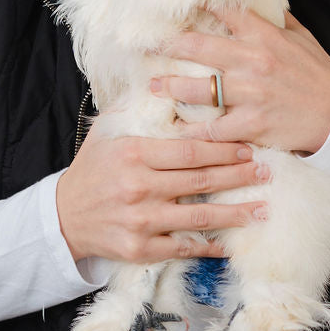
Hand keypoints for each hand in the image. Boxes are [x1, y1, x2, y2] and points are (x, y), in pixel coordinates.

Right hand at [55, 117, 273, 264]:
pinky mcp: (139, 249)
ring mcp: (140, 220)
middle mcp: (138, 187)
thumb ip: (137, 110)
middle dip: (239, 176)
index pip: (190, 149)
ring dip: (235, 213)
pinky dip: (209, 246)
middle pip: (201, 180)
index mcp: (134, 154)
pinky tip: (231, 242)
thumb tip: (167, 81)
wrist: (62, 217)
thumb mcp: (106, 132)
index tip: (249, 147)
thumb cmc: (92, 170)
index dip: (224, 149)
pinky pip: (182, 247)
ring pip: (199, 216)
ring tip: (263, 208)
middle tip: (267, 171)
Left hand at [150, 7, 329, 155]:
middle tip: (145, 43)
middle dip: (168, 44)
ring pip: (199, 90)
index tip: (175, 3)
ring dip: (172, 88)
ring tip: (155, 86)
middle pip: (199, 47)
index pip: (224, 11)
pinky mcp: (251, 124)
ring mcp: (250, 95)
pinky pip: (213, 129)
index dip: (197, 4)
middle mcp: (253, 62)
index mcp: (264, 36)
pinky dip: (193, 131)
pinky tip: (176, 128)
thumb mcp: (302, 39)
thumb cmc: (319, 75)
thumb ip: (276, 19)